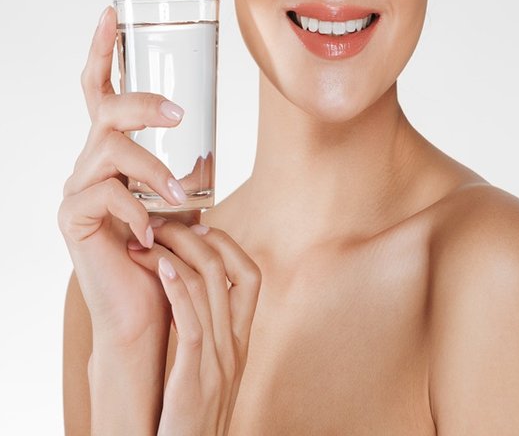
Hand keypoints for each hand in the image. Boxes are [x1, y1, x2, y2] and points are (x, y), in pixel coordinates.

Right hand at [57, 4, 196, 345]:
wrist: (150, 307)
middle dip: (141, 103)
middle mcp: (91, 162)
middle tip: (177, 113)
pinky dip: (135, 210)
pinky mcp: (73, 217)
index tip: (110, 13)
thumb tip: (208, 140)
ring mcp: (78, 188)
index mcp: (113, 151)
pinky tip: (150, 234)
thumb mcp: (182, 199)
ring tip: (182, 199)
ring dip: (152, 169)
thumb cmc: (167, 252)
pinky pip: (104, 194)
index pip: (100, 91)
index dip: (103, 52)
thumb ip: (186, 169)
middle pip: (104, 110)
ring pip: (110, 149)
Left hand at [127, 218, 261, 434]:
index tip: (198, 227)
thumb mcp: (206, 370)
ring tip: (148, 238)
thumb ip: (204, 333)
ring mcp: (219, 363)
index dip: (228, 244)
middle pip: (227, 271)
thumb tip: (184, 292)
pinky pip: (192, 322)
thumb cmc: (185, 418)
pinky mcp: (195, 379)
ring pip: (207, 287)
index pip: (251, 276)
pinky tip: (159, 267)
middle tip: (162, 222)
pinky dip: (176, 288)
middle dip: (194, 237)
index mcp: (239, 341)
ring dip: (175, 253)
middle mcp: (235, 346)